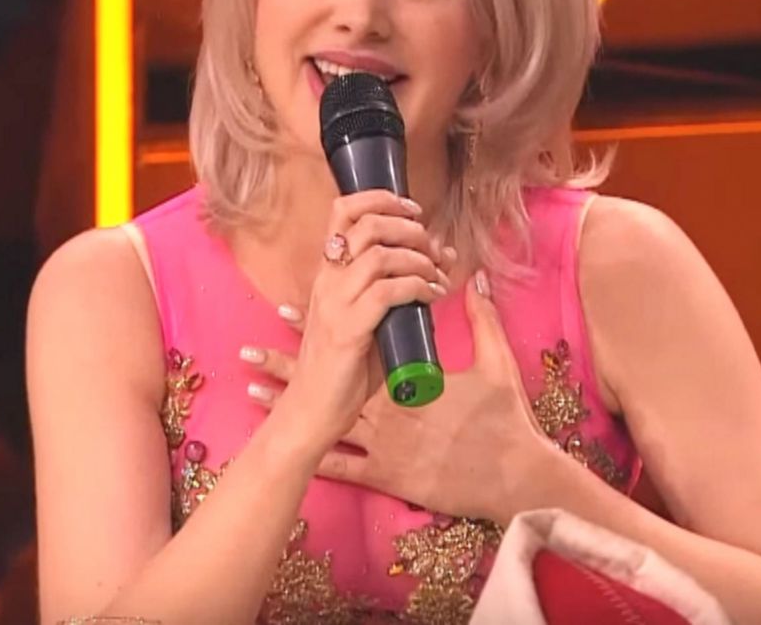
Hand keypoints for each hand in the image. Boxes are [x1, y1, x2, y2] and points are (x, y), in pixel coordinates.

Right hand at [245, 190, 452, 457]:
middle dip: (409, 227)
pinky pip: (388, 292)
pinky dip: (418, 287)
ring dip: (418, 258)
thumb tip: (443, 260)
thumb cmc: (346, 368)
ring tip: (436, 274)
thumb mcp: (374, 319)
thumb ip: (403, 289)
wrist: (313, 411)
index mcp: (329, 272)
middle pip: (367, 225)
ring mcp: (335, 304)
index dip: (380, 199)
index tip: (413, 210)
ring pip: (380, 255)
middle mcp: (328, 280)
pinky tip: (432, 296)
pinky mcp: (348, 329)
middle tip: (432, 246)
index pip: (342, 211)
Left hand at [245, 270, 549, 523]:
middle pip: (328, 383)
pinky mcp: (385, 475)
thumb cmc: (503, 422)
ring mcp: (382, 445)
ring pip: (323, 422)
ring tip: (253, 393)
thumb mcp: (496, 365)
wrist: (510, 479)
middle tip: (250, 354)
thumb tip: (477, 281)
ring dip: (291, 409)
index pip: (355, 345)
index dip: (319, 327)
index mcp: (406, 379)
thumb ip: (483, 319)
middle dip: (287, 368)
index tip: (284, 311)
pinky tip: (287, 447)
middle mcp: (385, 411)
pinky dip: (312, 453)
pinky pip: (342, 466)